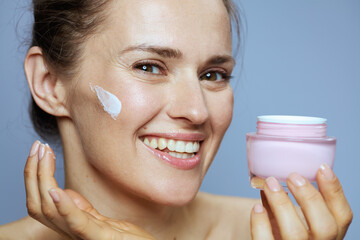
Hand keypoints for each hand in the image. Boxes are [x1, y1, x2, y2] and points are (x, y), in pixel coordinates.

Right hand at [24, 140, 155, 239]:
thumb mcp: (97, 220)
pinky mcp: (102, 238)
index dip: (35, 176)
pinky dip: (66, 206)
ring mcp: (85, 236)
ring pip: (52, 211)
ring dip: (44, 180)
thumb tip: (60, 190)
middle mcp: (72, 231)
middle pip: (40, 204)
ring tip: (43, 156)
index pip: (42, 201)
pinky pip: (79, 223)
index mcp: (71, 225)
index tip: (39, 152)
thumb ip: (80, 208)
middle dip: (34, 173)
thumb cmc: (123, 238)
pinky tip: (56, 191)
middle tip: (37, 147)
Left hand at [250, 168, 352, 239]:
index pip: (342, 216)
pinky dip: (261, 222)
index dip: (335, 191)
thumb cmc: (279, 232)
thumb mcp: (291, 220)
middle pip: (325, 227)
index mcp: (327, 236)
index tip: (321, 168)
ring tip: (270, 183)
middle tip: (292, 176)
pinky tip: (257, 207)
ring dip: (282, 204)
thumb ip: (288, 202)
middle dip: (310, 197)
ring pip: (295, 233)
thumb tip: (276, 175)